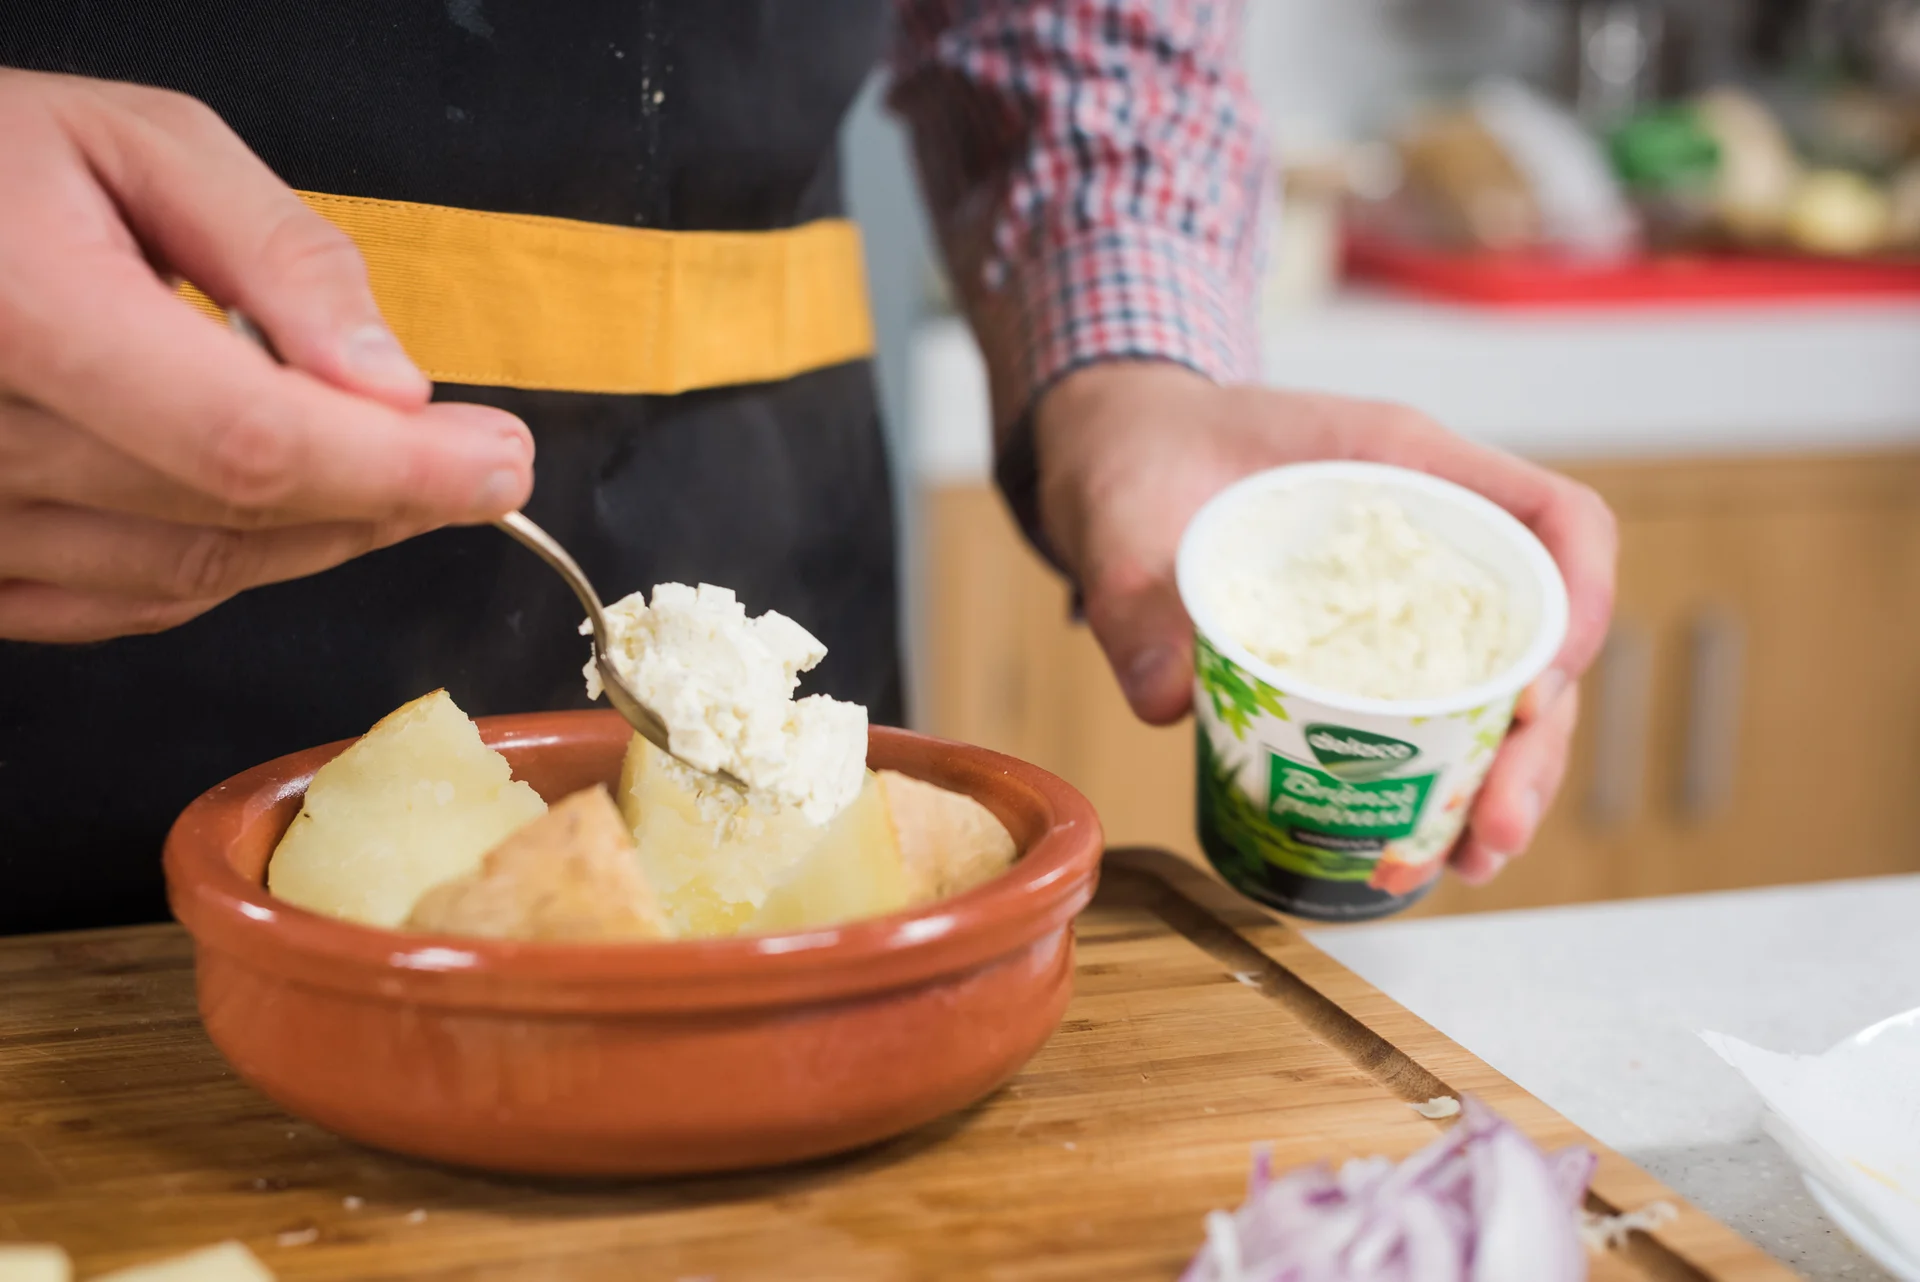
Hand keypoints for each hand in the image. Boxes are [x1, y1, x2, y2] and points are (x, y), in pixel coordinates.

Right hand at [0, 70, 533, 642]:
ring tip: (394, 472)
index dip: (394, 469)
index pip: (247, 440)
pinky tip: (288, 512)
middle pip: (234, 518)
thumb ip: (278, 257)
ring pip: (192, 575)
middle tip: (478, 461)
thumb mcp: (141, 144)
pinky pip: (127, 603)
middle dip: (387, 497)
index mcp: (23, 314)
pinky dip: (230, 566)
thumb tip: (390, 382)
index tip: (498, 462)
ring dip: (322, 537)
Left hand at [1034, 361, 1616, 883]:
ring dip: (1502, 779)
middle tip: (1493, 828)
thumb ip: (1132, 595)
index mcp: (1401, 463)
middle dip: (1537, 741)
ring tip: (1469, 861)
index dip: (1579, 600)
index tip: (1542, 693)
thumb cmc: (1142, 450)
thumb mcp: (1120, 513)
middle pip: (1540, 633)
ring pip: (1502, 689)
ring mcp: (1407, 595)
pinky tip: (1428, 846)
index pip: (1549, 516)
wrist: (1120, 454)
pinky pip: (1440, 713)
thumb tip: (1168, 702)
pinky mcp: (1373, 647)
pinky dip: (1446, 781)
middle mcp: (1429, 533)